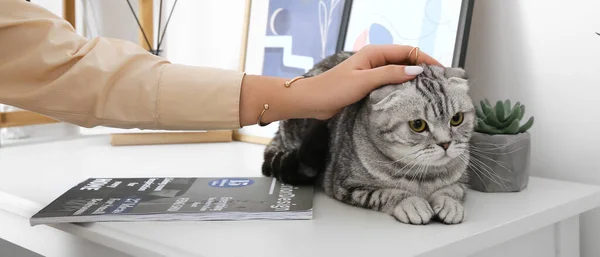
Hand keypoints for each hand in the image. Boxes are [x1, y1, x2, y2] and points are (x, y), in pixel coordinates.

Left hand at [239, 44, 441, 125]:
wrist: (311, 102)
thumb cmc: (333, 89)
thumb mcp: (364, 81)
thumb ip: (390, 75)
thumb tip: (416, 71)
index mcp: (373, 53)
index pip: (407, 51)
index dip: (426, 59)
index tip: (442, 71)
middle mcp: (374, 61)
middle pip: (405, 61)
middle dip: (423, 69)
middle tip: (441, 83)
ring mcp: (371, 73)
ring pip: (399, 73)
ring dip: (414, 80)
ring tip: (431, 92)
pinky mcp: (368, 86)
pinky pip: (390, 84)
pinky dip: (402, 89)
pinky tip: (411, 99)